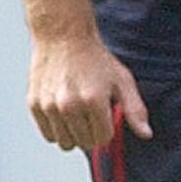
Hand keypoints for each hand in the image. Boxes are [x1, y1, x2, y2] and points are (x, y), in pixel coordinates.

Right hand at [27, 34, 152, 150]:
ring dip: (74, 134)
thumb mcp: (122, 81)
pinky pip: (48, 135)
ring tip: (78, 113)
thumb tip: (146, 134)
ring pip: (65, 143)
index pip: (104, 138)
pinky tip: (63, 111)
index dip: (108, 129)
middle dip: (92, 133)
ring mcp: (49, 106)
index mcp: (93, 100)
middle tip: (92, 112)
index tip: (106, 115)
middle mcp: (69, 105)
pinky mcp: (34, 105)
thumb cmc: (95, 59)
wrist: (63, 37)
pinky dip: (57, 129)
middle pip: (85, 144)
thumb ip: (135, 110)